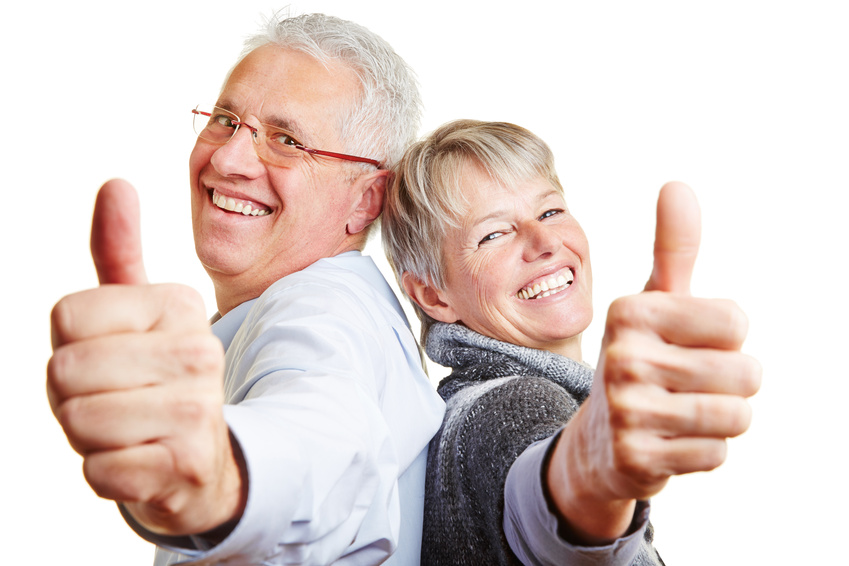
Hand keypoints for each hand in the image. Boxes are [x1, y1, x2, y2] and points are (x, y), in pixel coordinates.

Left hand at [47, 179, 243, 535]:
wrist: (202, 458)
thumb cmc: (154, 380)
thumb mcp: (137, 314)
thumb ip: (119, 250)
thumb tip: (115, 183)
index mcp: (179, 305)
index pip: (65, 317)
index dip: (68, 346)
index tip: (109, 358)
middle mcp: (199, 351)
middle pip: (64, 370)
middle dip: (71, 397)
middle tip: (114, 400)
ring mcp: (197, 410)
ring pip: (78, 420)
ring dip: (87, 436)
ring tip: (128, 430)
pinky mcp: (186, 464)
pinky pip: (97, 470)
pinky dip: (106, 472)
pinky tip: (142, 461)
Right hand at [548, 182, 761, 542]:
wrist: (599, 438)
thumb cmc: (642, 358)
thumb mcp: (655, 302)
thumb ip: (674, 246)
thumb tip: (677, 185)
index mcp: (631, 311)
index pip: (737, 321)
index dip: (725, 337)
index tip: (686, 343)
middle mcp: (623, 357)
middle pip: (746, 372)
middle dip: (732, 383)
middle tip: (689, 383)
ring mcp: (627, 409)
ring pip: (736, 416)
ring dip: (724, 420)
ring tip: (684, 412)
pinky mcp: (636, 456)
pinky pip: (716, 456)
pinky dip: (704, 453)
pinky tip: (672, 442)